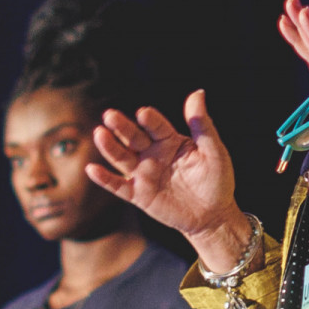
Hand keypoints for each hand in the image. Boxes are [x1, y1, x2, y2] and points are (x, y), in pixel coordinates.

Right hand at [86, 91, 250, 268]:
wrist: (213, 215)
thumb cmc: (216, 180)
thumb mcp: (214, 151)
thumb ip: (203, 125)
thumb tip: (198, 93)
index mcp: (170, 140)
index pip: (157, 126)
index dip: (150, 120)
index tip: (143, 113)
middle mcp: (153, 154)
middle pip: (134, 137)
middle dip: (122, 127)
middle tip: (110, 115)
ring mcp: (144, 173)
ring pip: (122, 158)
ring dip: (109, 146)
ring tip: (99, 133)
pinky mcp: (139, 194)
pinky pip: (118, 186)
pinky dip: (104, 178)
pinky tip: (92, 169)